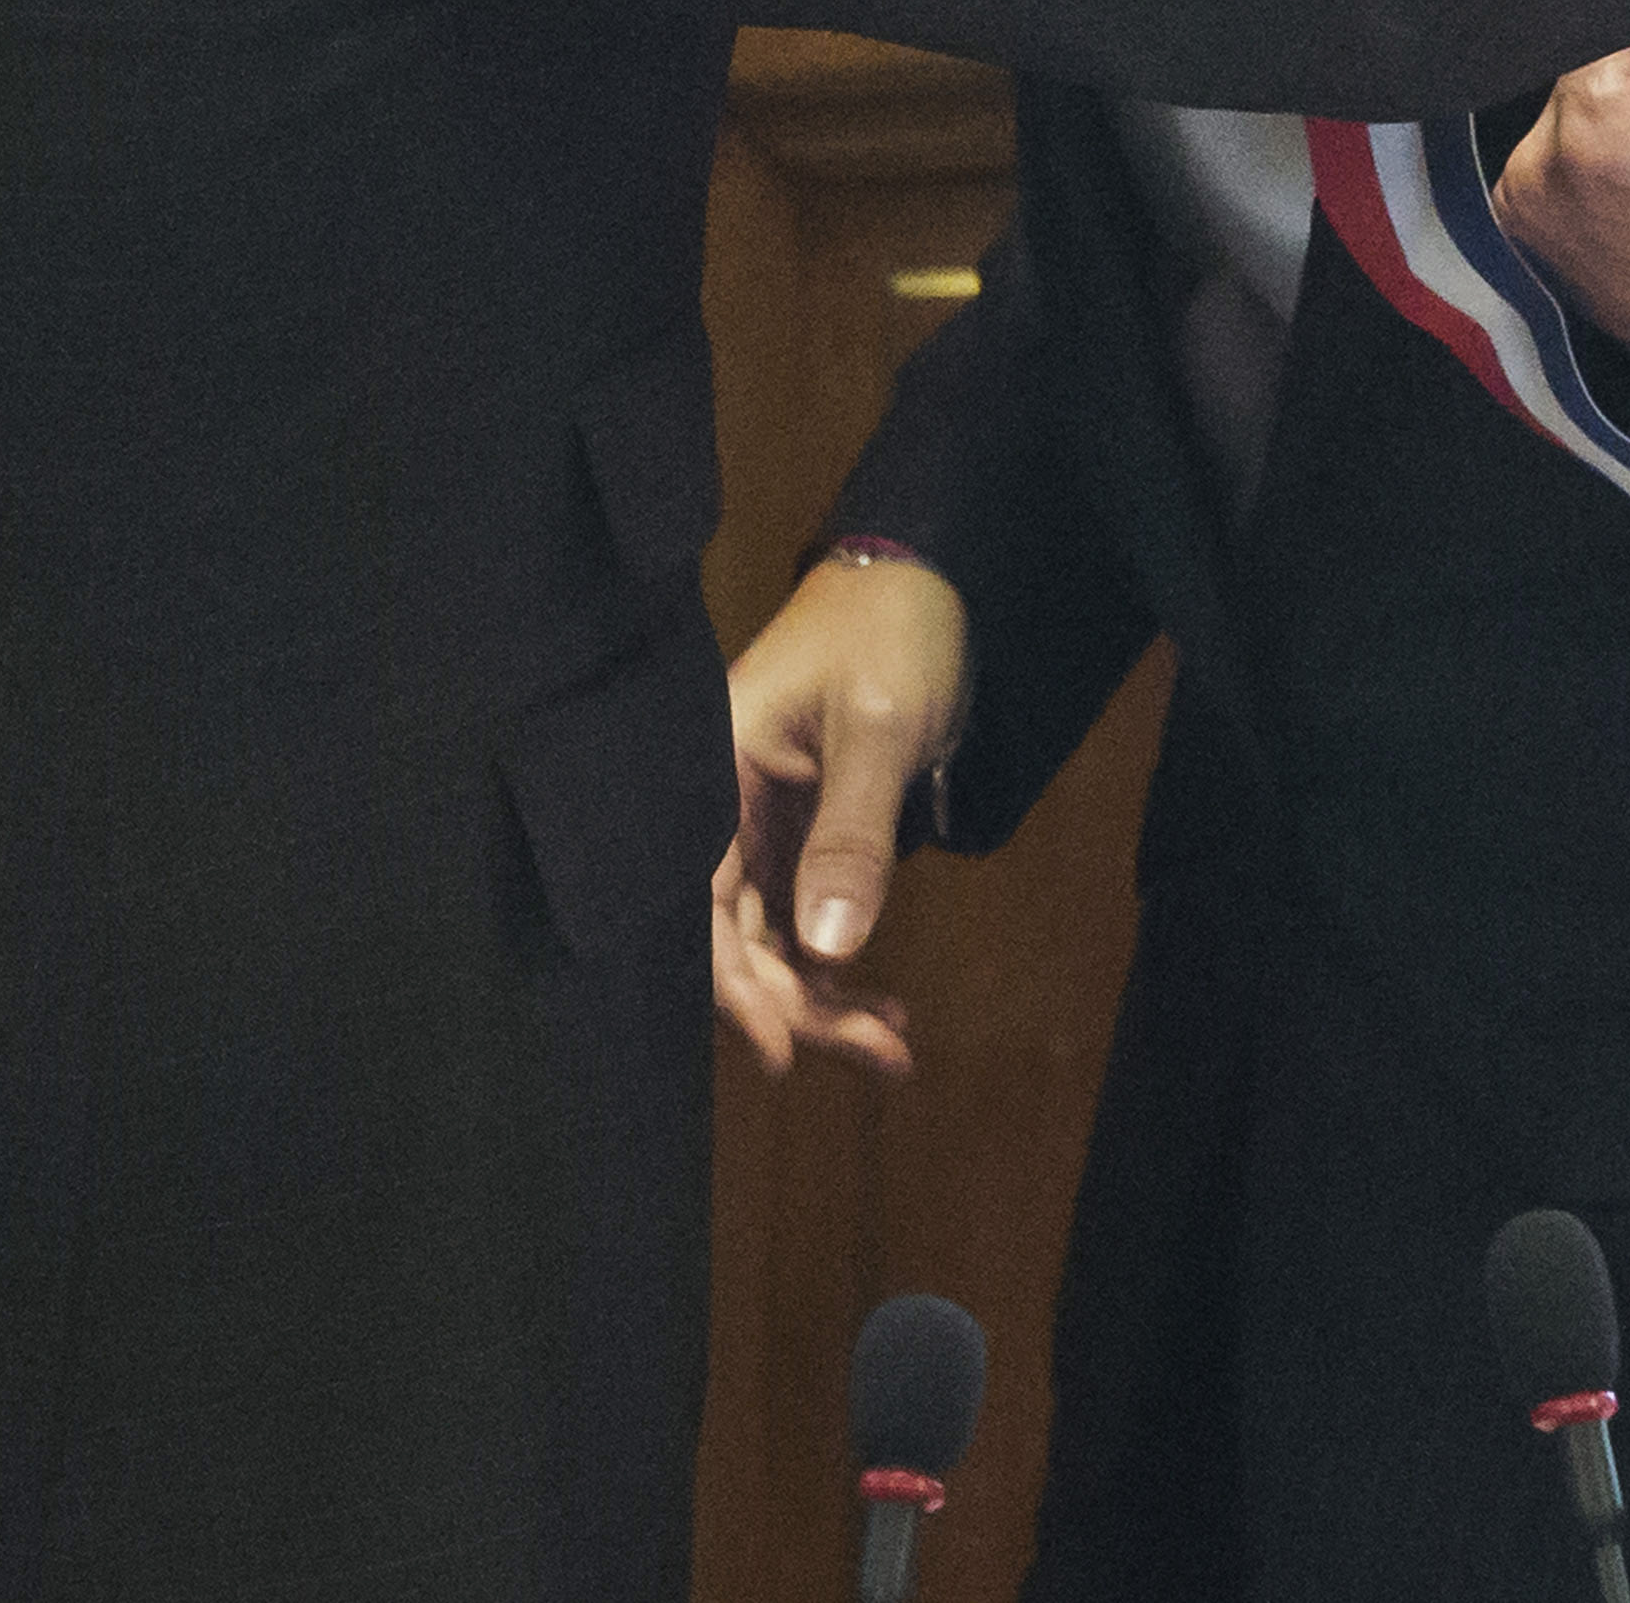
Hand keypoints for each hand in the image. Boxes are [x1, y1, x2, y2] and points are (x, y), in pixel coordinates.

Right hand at [710, 553, 969, 1079]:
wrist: (931, 578)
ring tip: (894, 1045)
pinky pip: (802, 916)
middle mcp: (724, 803)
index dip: (732, 982)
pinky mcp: (800, 831)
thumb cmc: (893, 632)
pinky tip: (881, 1001)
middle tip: (883, 1052)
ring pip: (772, 936)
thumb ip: (853, 837)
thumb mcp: (878, 729)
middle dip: (801, 1002)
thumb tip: (828, 950)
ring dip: (824, 994)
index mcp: (713, 768)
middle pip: (736, 934)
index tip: (780, 1048)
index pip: (698, 899)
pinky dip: (836, 961)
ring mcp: (762, 821)